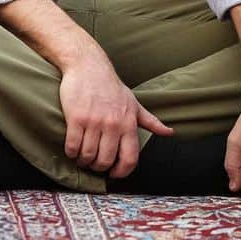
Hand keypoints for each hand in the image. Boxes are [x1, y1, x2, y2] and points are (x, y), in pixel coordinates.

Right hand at [59, 49, 173, 177]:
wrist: (87, 66)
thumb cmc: (110, 85)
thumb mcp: (133, 103)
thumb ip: (150, 121)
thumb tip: (169, 133)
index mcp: (129, 124)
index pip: (130, 159)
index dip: (121, 172)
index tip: (113, 174)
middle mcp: (113, 124)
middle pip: (106, 160)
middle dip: (98, 167)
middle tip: (94, 165)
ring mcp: (94, 121)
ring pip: (88, 154)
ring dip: (83, 161)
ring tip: (81, 158)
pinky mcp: (76, 117)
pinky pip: (73, 144)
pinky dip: (71, 152)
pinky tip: (71, 150)